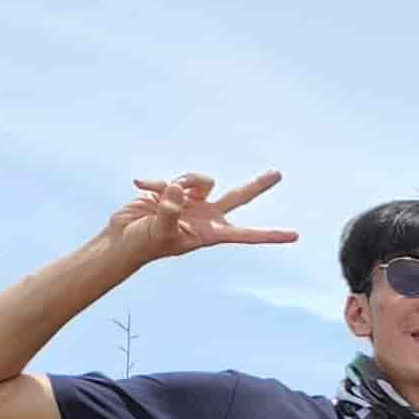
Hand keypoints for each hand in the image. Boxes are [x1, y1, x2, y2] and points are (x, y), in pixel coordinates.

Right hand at [101, 172, 294, 271]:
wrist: (123, 239)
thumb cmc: (144, 244)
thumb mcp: (159, 232)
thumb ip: (170, 211)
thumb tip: (179, 189)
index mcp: (211, 233)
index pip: (247, 234)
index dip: (270, 235)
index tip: (295, 235)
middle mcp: (206, 216)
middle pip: (239, 197)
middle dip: (257, 185)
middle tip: (278, 174)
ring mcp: (191, 202)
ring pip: (201, 180)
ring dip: (182, 181)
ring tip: (159, 194)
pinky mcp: (173, 192)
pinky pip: (171, 179)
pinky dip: (155, 182)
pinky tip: (140, 186)